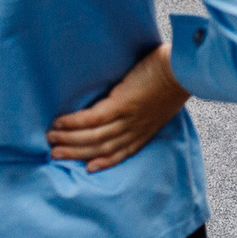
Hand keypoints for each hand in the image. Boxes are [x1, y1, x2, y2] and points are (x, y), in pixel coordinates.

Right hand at [48, 44, 189, 171]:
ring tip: (51, 139)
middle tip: (55, 154)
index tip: (88, 168)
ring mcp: (128, 119)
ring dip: (70, 140)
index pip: (122, 152)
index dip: (104, 161)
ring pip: (94, 137)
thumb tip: (126, 101)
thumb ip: (144, 107)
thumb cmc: (176, 77)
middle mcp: (135, 130)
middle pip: (102, 148)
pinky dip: (74, 123)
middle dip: (77, 153)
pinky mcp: (122, 105)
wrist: (185, 69)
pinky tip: (60, 123)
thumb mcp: (160, 101)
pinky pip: (92, 119)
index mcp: (146, 130)